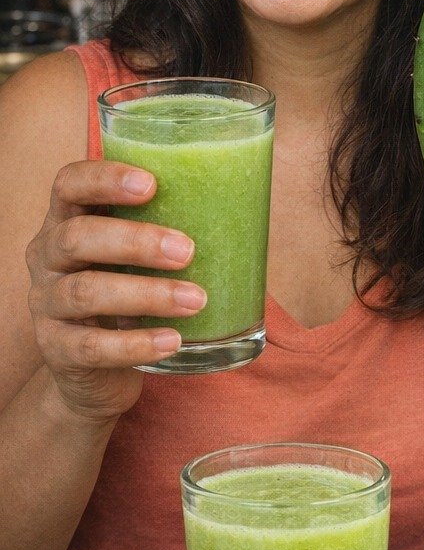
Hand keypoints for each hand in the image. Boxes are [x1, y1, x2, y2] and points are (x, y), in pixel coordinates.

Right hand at [25, 160, 205, 422]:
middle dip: (135, 241)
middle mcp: (47, 258)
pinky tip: (173, 341)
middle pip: (77, 238)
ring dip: (146, 294)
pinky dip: (136, 344)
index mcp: (68, 220)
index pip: (69, 184)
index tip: (151, 184)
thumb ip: (170, 227)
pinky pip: (92, 347)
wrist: (96, 369)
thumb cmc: (129, 294)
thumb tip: (251, 199)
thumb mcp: (139, 258)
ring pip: (85, 292)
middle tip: (187, 251)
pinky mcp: (58, 351)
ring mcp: (46, 305)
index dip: (103, 179)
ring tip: (196, 300)